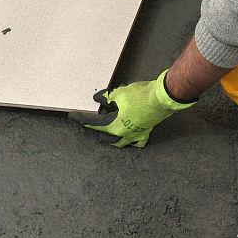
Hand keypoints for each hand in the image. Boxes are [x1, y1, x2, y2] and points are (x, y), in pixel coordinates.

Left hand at [72, 70, 194, 147]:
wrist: (162, 97)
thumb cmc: (141, 96)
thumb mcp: (120, 94)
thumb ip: (108, 98)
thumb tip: (99, 99)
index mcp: (116, 127)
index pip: (96, 124)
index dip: (83, 120)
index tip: (74, 118)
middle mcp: (126, 134)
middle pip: (107, 138)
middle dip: (98, 132)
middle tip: (92, 124)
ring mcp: (137, 134)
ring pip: (121, 143)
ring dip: (112, 140)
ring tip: (107, 135)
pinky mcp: (146, 130)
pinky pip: (137, 142)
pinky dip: (131, 141)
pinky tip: (129, 138)